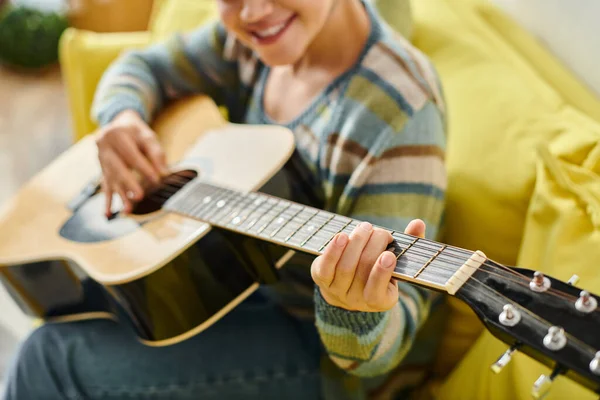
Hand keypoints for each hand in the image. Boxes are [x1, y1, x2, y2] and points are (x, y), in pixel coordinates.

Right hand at [95, 110, 167, 215]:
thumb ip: (156, 154)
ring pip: (111, 179)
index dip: (144, 168)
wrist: (118, 124)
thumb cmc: (136, 132)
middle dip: (129, 184)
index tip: (156, 179)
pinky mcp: (101, 169)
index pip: (131, 155)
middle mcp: (103, 146)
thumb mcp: (148, 137)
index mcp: (115, 135)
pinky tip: (107, 214)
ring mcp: (100, 159)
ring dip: (120, 195)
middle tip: (139, 196)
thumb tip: (164, 173)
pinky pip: (104, 186)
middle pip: (117, 168)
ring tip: (128, 210)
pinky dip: (107, 201)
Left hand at [311, 219, 425, 311]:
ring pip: (346, 266)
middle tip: (380, 232)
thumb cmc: (377, 270)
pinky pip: (326, 266)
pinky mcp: (321, 279)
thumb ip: (409, 246)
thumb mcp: (396, 264)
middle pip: (363, 270)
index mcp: (380, 301)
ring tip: (366, 227)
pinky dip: (333, 250)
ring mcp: (337, 291)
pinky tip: (342, 236)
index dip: (382, 273)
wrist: (348, 287)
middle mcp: (357, 300)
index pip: (377, 292)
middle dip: (373, 245)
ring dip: (357, 242)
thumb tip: (418, 223)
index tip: (388, 255)